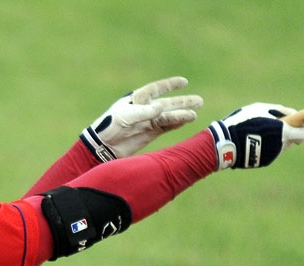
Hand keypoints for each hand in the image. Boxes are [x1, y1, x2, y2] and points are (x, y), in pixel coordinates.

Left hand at [80, 77, 203, 161]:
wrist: (103, 145)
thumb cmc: (110, 125)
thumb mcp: (126, 116)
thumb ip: (144, 112)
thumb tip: (162, 107)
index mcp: (138, 99)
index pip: (157, 89)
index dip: (170, 85)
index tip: (184, 82)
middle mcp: (145, 109)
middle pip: (168, 103)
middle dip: (183, 102)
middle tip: (200, 101)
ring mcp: (148, 122)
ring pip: (169, 116)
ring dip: (182, 115)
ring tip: (195, 114)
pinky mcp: (149, 133)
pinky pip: (166, 127)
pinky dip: (176, 124)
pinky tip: (186, 121)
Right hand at [208, 103, 303, 169]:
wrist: (226, 143)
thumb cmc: (243, 121)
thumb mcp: (260, 108)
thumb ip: (279, 110)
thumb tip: (292, 114)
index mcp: (283, 132)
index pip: (303, 134)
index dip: (301, 129)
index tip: (297, 125)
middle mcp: (281, 146)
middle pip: (291, 140)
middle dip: (285, 133)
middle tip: (270, 126)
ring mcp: (273, 155)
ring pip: (280, 146)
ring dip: (274, 139)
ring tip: (256, 132)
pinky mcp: (264, 162)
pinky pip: (269, 152)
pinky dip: (264, 147)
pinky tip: (251, 141)